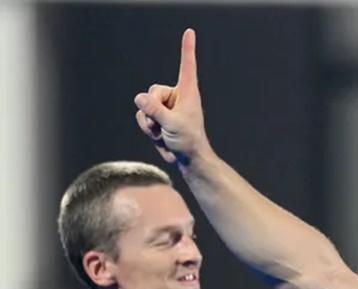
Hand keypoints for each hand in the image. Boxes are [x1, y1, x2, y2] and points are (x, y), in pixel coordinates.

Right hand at [133, 29, 208, 166]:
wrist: (189, 159)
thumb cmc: (188, 141)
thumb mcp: (171, 124)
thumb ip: (155, 110)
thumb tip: (139, 97)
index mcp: (187, 93)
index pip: (186, 66)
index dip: (187, 48)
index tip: (190, 32)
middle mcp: (176, 96)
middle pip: (152, 92)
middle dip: (153, 111)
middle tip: (165, 127)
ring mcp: (166, 106)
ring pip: (144, 106)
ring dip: (150, 124)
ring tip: (165, 134)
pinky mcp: (158, 116)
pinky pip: (142, 117)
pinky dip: (148, 130)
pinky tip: (162, 138)